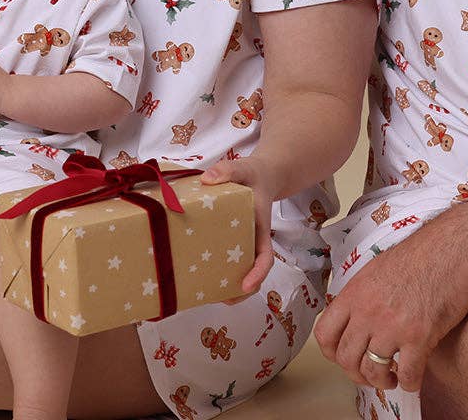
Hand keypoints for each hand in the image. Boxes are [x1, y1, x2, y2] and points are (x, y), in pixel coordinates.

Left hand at [200, 154, 277, 295]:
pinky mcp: (231, 240)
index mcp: (260, 228)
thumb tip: (207, 179)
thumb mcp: (244, 168)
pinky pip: (228, 259)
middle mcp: (253, 240)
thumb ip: (228, 170)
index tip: (247, 286)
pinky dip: (219, 270)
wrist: (261, 175)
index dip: (258, 273)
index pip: (266, 256)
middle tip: (223, 299)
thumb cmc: (253, 174)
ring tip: (209, 296)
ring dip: (230, 286)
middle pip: (253, 272)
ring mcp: (243, 242)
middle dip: (242, 291)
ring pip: (241, 270)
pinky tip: (201, 274)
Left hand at [314, 213, 467, 391]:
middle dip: (357, 373)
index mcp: (355, 292)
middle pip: (346, 358)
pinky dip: (410, 383)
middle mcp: (368, 310)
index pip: (325, 333)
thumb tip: (356, 318)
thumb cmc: (422, 254)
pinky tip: (414, 377)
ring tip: (392, 378)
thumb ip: (362, 295)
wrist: (455, 246)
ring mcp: (393, 324)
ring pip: (373, 371)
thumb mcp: (378, 269)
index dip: (332, 353)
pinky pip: (408, 375)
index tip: (345, 358)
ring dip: (381, 382)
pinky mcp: (420, 336)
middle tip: (371, 373)